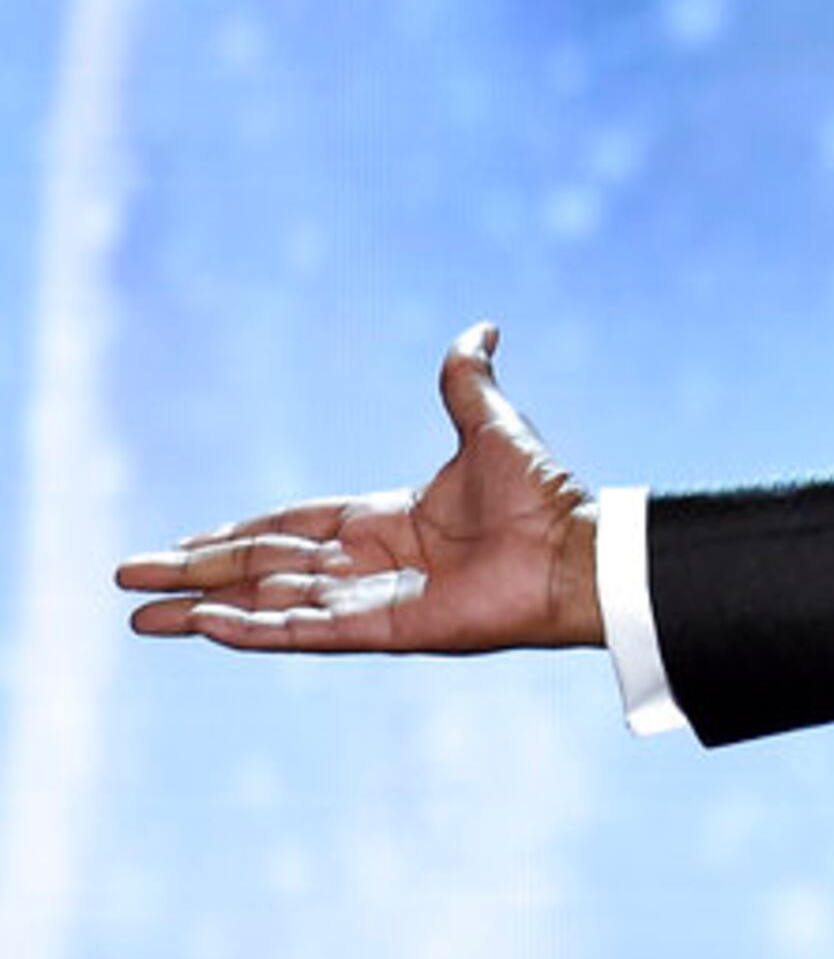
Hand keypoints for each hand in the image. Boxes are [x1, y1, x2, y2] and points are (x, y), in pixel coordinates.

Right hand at [116, 322, 604, 653]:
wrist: (578, 550)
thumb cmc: (544, 499)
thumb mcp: (491, 427)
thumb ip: (467, 382)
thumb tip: (482, 328)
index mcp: (385, 520)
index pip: (290, 527)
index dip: (236, 534)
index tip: (185, 544)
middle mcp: (370, 564)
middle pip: (261, 567)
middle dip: (195, 574)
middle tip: (129, 582)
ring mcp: (373, 601)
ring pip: (269, 603)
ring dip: (205, 609)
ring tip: (143, 618)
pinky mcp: (385, 631)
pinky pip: (306, 631)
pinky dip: (254, 629)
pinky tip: (204, 628)